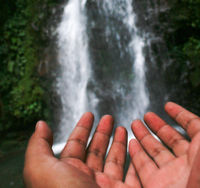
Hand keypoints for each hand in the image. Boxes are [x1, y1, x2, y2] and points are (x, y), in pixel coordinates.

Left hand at [24, 112, 138, 187]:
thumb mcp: (42, 169)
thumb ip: (39, 146)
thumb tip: (40, 125)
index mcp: (67, 173)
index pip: (76, 144)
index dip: (82, 128)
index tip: (89, 115)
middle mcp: (87, 180)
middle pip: (96, 150)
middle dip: (102, 132)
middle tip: (108, 117)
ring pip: (114, 159)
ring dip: (119, 142)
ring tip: (123, 127)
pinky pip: (132, 172)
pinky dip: (135, 159)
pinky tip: (136, 147)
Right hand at [129, 102, 199, 187]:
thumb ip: (196, 126)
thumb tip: (187, 115)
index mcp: (199, 153)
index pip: (190, 129)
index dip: (179, 116)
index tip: (168, 106)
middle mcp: (185, 165)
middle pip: (169, 141)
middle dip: (157, 126)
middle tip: (146, 116)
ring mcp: (171, 176)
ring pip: (154, 153)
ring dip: (143, 137)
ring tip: (135, 124)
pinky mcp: (155, 186)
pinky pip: (142, 169)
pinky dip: (135, 156)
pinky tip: (130, 143)